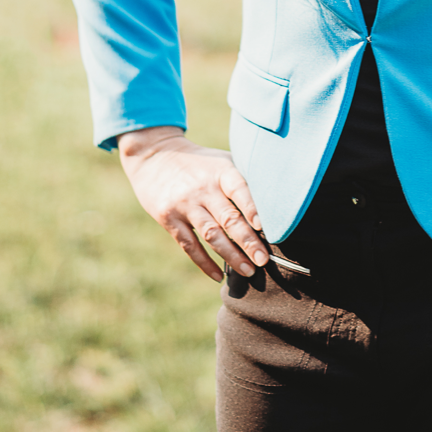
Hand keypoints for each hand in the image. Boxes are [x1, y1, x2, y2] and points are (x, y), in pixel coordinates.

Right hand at [117, 126, 268, 281]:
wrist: (155, 155)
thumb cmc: (200, 162)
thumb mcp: (221, 160)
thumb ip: (243, 177)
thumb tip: (276, 201)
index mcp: (221, 171)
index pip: (240, 189)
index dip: (252, 208)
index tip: (266, 227)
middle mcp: (203, 188)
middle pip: (228, 218)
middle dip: (248, 241)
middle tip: (263, 260)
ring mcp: (185, 204)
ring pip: (211, 235)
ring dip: (230, 256)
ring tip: (248, 271)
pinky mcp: (169, 219)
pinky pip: (189, 245)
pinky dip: (205, 262)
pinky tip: (218, 276)